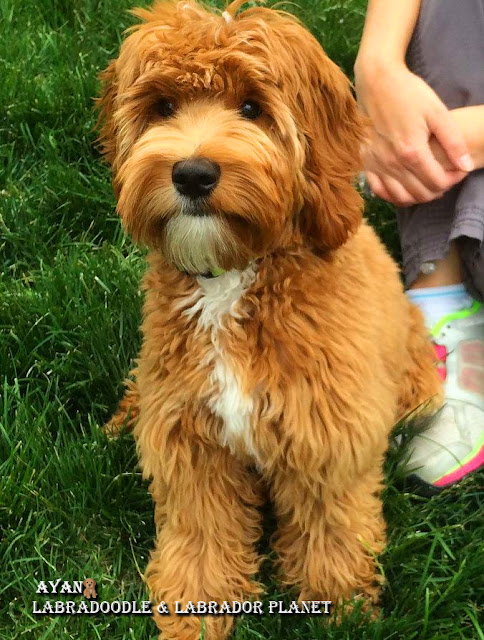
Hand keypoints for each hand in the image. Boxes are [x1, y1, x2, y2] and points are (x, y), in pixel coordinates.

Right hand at [355, 62, 471, 205]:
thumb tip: (466, 167)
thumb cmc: (408, 93)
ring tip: (428, 183)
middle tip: (446, 175)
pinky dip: (394, 196)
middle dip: (439, 189)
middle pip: (421, 193)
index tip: (459, 170)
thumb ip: (453, 142)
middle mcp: (392, 164)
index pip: (438, 183)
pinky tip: (405, 188)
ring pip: (401, 197)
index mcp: (411, 152)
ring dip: (418, 196)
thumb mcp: (437, 112)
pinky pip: (379, 191)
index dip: (454, 180)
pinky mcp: (366, 163)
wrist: (376, 82)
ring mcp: (376, 165)